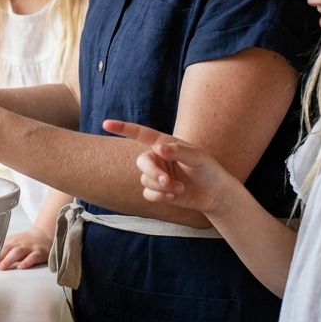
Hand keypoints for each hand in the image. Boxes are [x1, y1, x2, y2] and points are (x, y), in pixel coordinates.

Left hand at [0, 226, 51, 269]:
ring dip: (8, 259)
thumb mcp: (12, 244)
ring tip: (1, 268)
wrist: (44, 236)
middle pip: (6, 249)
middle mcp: (18, 243)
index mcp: (10, 241)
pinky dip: (26, 262)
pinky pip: (32, 257)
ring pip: (17, 252)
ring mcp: (29, 247)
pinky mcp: (39, 253)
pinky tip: (21, 267)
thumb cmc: (25, 243)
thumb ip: (2, 253)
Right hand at [102, 119, 234, 216]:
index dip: (123, 128)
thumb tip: (158, 147)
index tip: (106, 124)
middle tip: (167, 180)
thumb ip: (178, 151)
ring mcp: (157, 174)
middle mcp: (157, 158)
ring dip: (162, 186)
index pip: (140, 134)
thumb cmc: (208, 169)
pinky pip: (148, 193)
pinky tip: (173, 197)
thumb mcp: (197, 157)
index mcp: (164, 144)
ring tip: (179, 188)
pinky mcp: (158, 191)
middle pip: (142, 162)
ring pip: (145, 180)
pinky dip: (159, 196)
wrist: (214, 193)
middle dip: (153, 172)